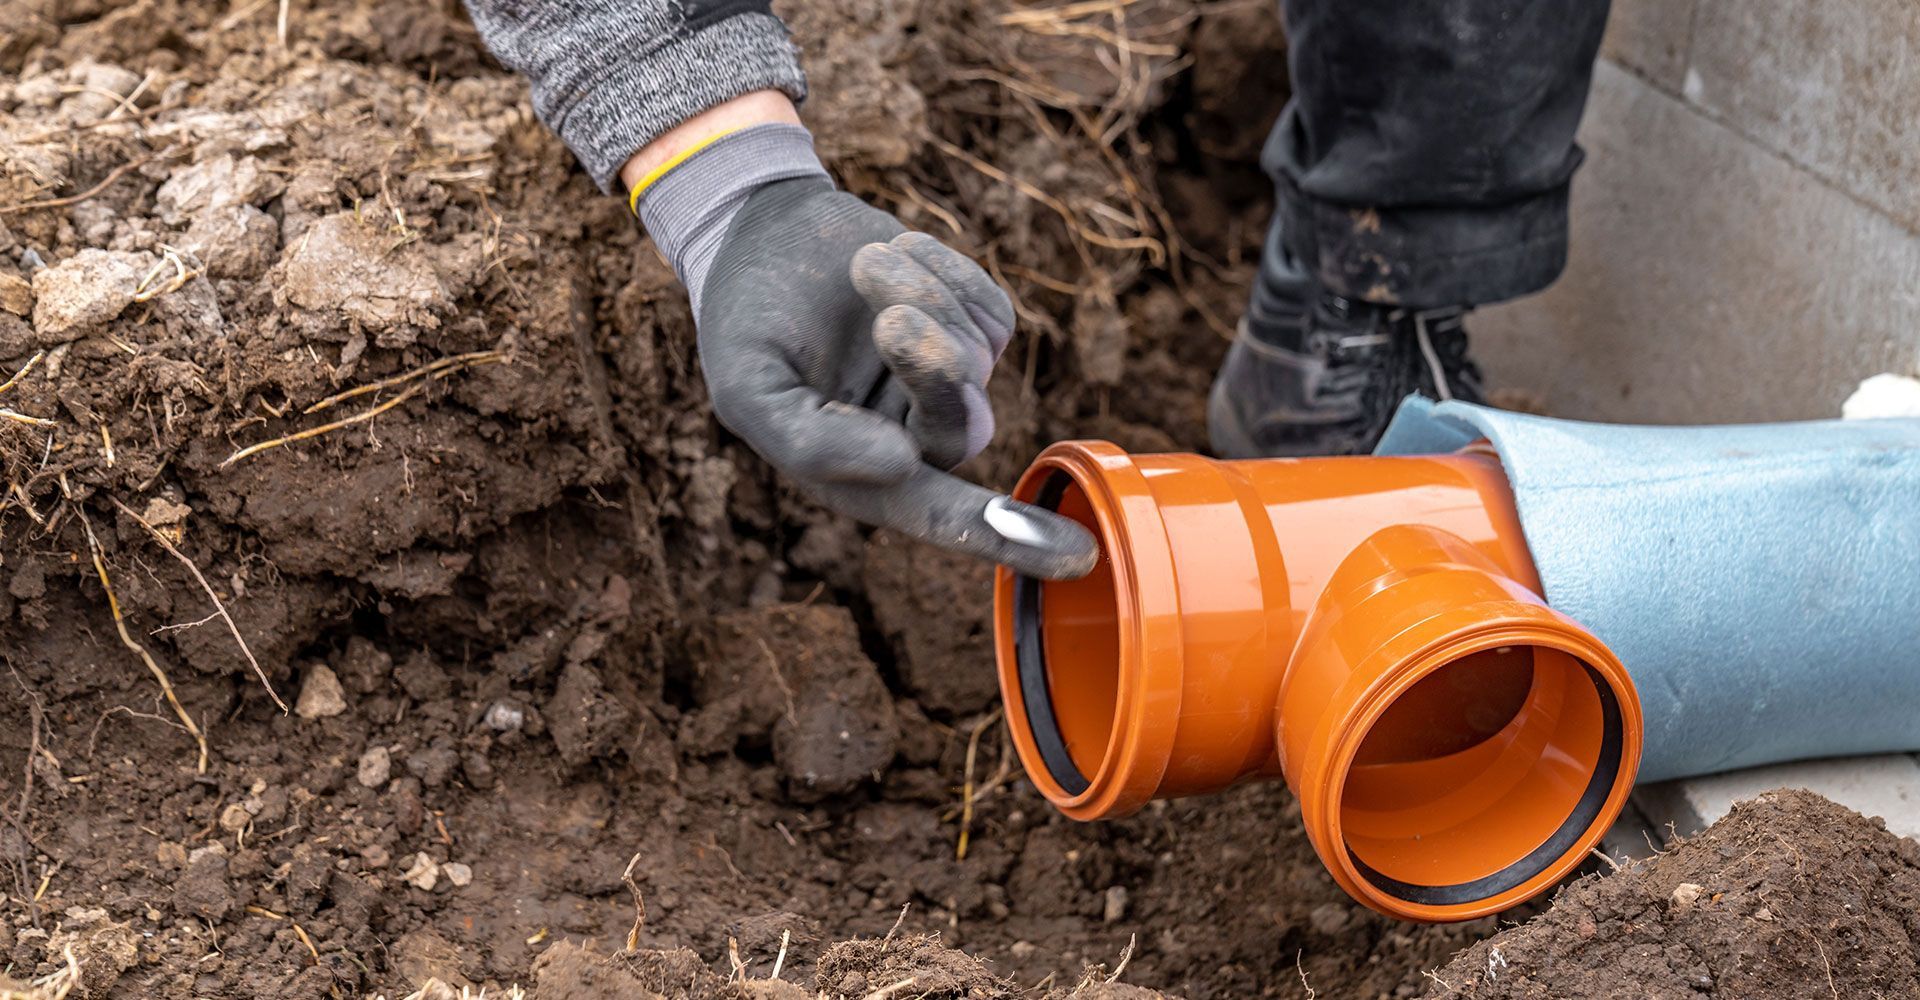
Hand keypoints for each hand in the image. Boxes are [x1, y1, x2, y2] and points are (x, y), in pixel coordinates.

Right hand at [696, 176, 1096, 579]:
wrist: (765, 230)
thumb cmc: (747, 318)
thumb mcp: (746, 385)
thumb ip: (808, 442)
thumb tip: (901, 466)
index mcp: (859, 474)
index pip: (936, 513)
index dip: (1002, 537)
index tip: (1074, 557)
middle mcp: (914, 438)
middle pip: (962, 423)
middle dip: (932, 364)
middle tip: (887, 317)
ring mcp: (952, 381)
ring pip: (977, 355)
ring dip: (922, 297)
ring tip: (862, 262)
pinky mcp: (973, 326)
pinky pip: (990, 308)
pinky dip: (944, 271)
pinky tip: (896, 252)